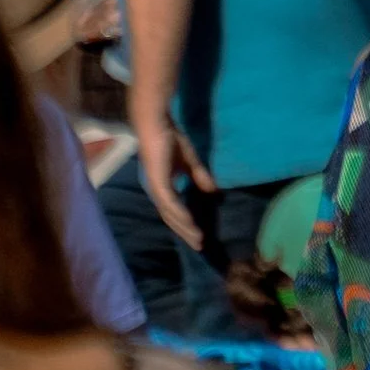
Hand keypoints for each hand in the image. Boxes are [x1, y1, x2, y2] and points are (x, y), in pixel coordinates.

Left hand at [138, 118, 216, 251]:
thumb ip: (199, 176)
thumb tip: (213, 191)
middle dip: (185, 232)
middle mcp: (157, 191)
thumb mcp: (189, 160)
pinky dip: (180, 214)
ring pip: (170, 215)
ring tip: (198, 238)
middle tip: (200, 246)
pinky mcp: (157, 182)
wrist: (156, 123)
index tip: (199, 235)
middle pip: (171, 218)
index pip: (173, 211)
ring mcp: (156, 188)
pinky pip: (169, 203)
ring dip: (185, 227)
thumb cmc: (169, 138)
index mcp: (162, 187)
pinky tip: (190, 222)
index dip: (185, 224)